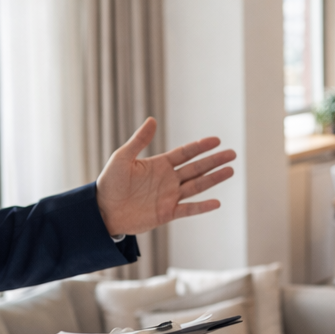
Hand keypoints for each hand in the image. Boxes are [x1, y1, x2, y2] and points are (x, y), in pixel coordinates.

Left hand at [95, 117, 235, 236]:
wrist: (102, 210)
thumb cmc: (109, 182)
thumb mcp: (122, 158)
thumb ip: (139, 141)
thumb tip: (152, 120)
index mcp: (159, 165)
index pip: (185, 153)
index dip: (200, 147)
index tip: (216, 140)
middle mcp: (168, 180)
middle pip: (196, 168)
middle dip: (214, 161)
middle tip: (232, 153)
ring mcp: (169, 197)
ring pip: (197, 186)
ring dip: (213, 179)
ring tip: (230, 170)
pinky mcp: (166, 214)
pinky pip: (188, 210)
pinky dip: (201, 207)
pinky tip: (216, 203)